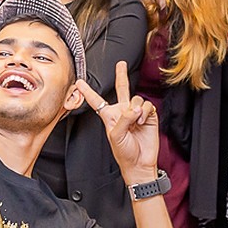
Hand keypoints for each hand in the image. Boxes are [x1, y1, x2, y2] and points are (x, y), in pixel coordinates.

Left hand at [78, 61, 158, 185]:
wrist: (140, 163)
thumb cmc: (124, 153)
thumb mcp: (115, 135)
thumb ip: (123, 119)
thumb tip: (136, 107)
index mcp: (110, 116)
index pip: (97, 101)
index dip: (87, 92)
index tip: (79, 83)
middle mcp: (123, 111)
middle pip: (122, 89)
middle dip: (121, 75)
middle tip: (121, 64)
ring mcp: (136, 113)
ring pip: (136, 98)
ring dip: (136, 109)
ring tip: (135, 121)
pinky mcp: (149, 116)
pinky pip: (147, 105)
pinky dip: (145, 112)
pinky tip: (142, 121)